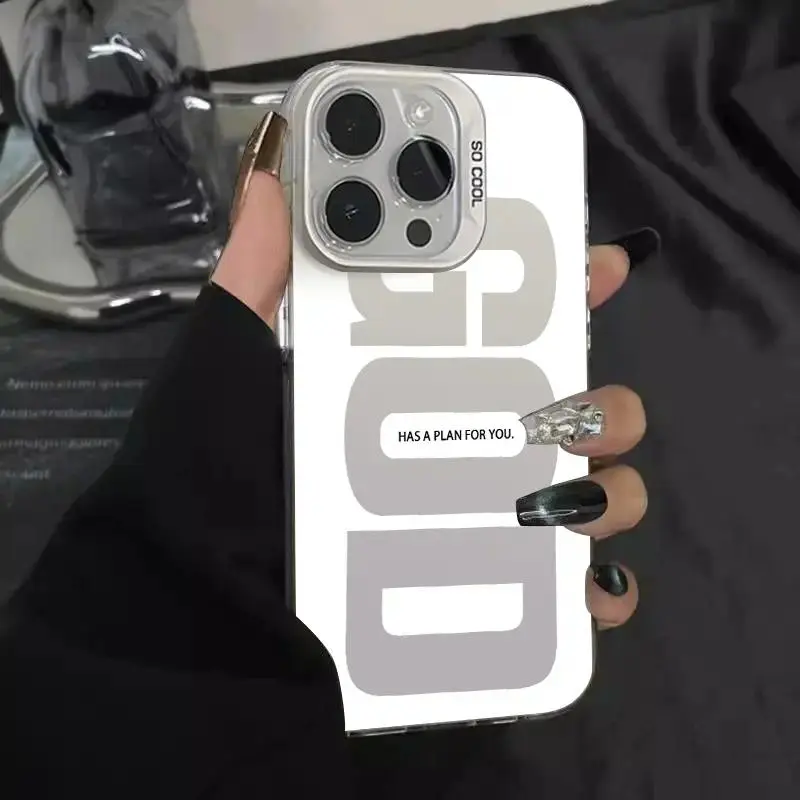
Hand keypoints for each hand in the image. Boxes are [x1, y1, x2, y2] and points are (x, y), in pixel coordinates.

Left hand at [212, 112, 657, 632]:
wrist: (202, 602)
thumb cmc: (216, 474)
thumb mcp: (232, 363)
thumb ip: (258, 275)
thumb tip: (271, 173)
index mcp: (416, 385)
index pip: (509, 329)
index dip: (564, 289)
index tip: (598, 264)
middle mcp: (460, 447)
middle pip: (572, 410)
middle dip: (601, 402)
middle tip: (569, 408)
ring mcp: (482, 522)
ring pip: (592, 492)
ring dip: (608, 489)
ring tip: (569, 498)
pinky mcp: (489, 597)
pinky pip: (570, 593)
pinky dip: (596, 589)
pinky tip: (583, 582)